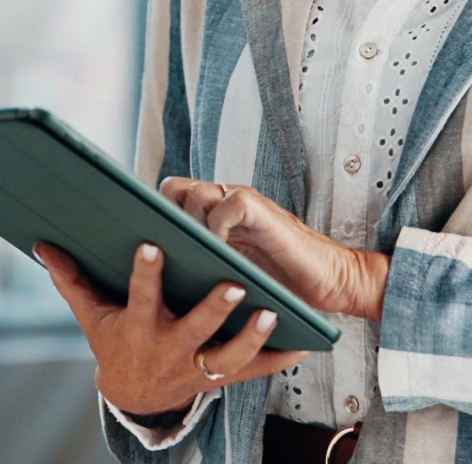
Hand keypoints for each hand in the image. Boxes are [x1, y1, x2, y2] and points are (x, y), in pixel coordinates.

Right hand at [34, 241, 308, 415]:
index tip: (152, 243)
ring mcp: (198, 367)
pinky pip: (255, 372)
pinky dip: (279, 359)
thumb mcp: (92, 314)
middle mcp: (171, 349)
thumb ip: (72, 279)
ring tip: (271, 312)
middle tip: (234, 283)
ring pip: (229, 358)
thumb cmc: (115, 341)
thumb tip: (43, 246)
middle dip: (213, 309)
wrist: (134, 395)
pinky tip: (303, 342)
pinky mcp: (221, 377)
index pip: (142, 297)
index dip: (146, 273)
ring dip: (251, 337)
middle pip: (195, 330)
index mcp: (140, 328)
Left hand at [160, 178, 389, 321]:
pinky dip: (218, 225)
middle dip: (164, 215)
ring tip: (191, 253)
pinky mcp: (262, 210)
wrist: (330, 280)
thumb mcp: (231, 273)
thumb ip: (204, 263)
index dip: (155, 215)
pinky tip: (219, 250)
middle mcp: (225, 202)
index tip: (141, 242)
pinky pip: (228, 203)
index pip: (171, 196)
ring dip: (188, 222)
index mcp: (215, 214)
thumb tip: (157, 276)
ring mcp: (243, 203)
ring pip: (196, 192)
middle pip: (175, 189)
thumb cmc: (282, 283)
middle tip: (166, 248)